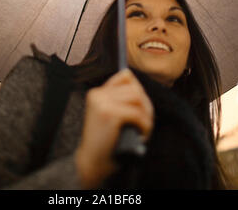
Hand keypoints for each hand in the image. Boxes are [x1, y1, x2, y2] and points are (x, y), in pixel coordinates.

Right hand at [75, 68, 154, 188]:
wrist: (91, 162)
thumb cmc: (105, 141)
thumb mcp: (109, 115)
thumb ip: (120, 100)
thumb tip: (139, 89)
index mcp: (97, 92)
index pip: (125, 76)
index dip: (137, 89)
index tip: (140, 106)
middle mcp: (98, 94)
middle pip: (134, 88)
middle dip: (145, 105)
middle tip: (146, 121)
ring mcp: (103, 103)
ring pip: (137, 98)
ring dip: (146, 114)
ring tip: (144, 127)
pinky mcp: (110, 114)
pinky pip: (138, 114)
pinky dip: (145, 125)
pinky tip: (142, 134)